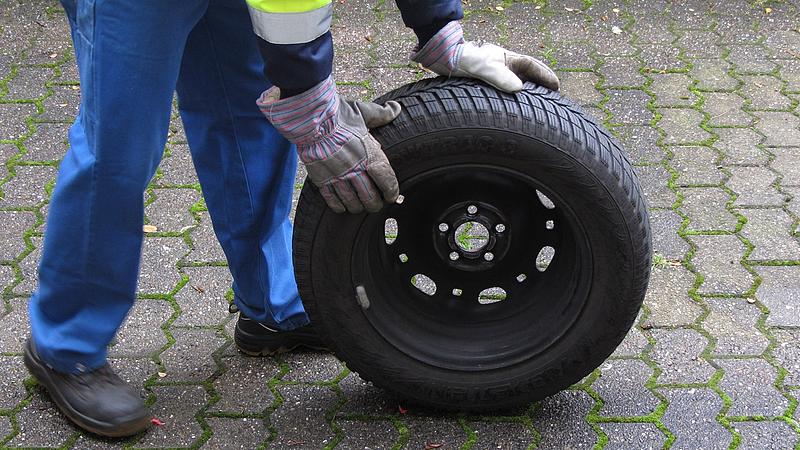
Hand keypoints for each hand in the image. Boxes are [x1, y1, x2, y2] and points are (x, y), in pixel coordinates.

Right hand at [258, 77, 400, 213]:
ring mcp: (338, 176)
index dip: (392, 192)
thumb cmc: (338, 114)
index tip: (392, 196)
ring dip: (358, 207)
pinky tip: (342, 207)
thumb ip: (382, 114)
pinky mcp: (322, 179)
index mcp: (370, 155)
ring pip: (352, 202)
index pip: (387, 182)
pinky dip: (339, 206)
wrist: (310, 118)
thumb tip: (396, 108)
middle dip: (375, 204)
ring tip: (360, 206)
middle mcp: (356, 169)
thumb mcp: (364, 112)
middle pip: (370, 198)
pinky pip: (332, 200)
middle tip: (376, 204)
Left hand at [412, 21, 559, 92]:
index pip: (532, 66)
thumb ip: (499, 76)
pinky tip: (517, 109)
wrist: (441, 59)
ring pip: (519, 84)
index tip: (557, 86)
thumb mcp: (481, 67)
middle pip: (529, 75)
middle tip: (555, 98)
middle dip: (542, 85)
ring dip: (530, 93)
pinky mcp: (488, 85)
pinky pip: (507, 92)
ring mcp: (496, 75)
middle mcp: (504, 67)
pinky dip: (516, 99)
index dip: (545, 76)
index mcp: (506, 59)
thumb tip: (518, 88)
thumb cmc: (461, 60)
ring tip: (541, 106)